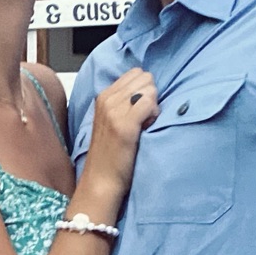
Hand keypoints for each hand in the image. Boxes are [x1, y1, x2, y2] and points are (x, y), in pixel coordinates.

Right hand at [78, 70, 157, 219]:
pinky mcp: (125, 125)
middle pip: (144, 77)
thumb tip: (148, 89)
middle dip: (150, 95)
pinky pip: (149, 102)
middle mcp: (106, 99)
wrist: (101, 180)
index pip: (135, 73)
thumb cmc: (111, 154)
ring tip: (145, 124)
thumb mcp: (112, 121)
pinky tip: (148, 128)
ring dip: (153, 105)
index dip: (144, 90)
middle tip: (145, 118)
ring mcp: (114, 111)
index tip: (140, 110)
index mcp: (103, 96)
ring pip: (148, 88)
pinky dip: (154, 114)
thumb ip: (125, 102)